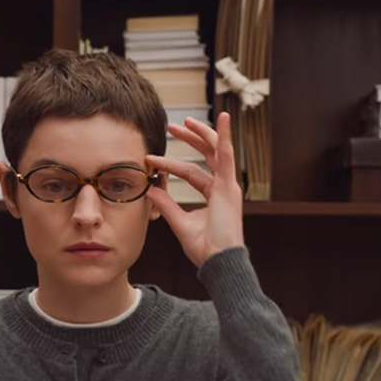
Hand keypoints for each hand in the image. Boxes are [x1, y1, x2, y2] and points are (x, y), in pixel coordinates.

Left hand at [145, 111, 244, 267]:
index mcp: (213, 195)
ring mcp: (227, 185)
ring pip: (216, 150)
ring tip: (185, 120)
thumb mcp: (179, 222)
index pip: (191, 172)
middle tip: (172, 127)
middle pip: (207, 155)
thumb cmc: (204, 248)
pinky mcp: (229, 186)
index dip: (171, 165)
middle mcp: (222, 187)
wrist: (217, 261)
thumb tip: (151, 189)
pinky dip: (225, 135)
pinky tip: (223, 118)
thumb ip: (166, 204)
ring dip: (201, 133)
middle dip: (190, 139)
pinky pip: (226, 155)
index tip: (151, 159)